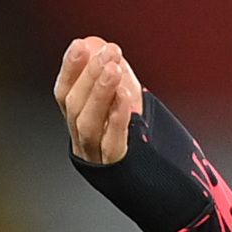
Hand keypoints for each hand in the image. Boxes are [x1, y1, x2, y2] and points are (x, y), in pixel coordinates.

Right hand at [54, 37, 144, 163]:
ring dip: (99, 92)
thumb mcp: (128, 104)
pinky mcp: (118, 170)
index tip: (80, 45)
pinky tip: (125, 96)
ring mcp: (98, 158)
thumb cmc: (143, 144)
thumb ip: (114, 76)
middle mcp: (83, 141)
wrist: (165, 187)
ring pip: (88, 124)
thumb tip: (98, 44)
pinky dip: (117, 118)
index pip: (65, 94)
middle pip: (75, 106)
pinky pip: (113, 143)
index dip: (70, 69)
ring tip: (113, 69)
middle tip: (108, 52)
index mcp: (81, 124)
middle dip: (89, 75)